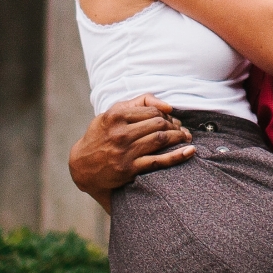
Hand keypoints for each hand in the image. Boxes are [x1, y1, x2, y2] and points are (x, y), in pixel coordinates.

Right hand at [69, 95, 194, 212]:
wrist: (82, 165)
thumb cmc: (101, 135)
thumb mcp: (112, 113)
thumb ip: (139, 103)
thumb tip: (168, 106)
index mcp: (116, 115)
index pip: (152, 111)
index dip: (166, 115)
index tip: (171, 120)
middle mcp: (120, 133)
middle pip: (159, 124)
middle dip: (174, 126)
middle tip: (181, 130)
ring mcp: (125, 151)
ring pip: (161, 140)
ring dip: (178, 137)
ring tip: (186, 138)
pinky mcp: (129, 168)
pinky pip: (159, 161)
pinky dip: (177, 156)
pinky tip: (189, 151)